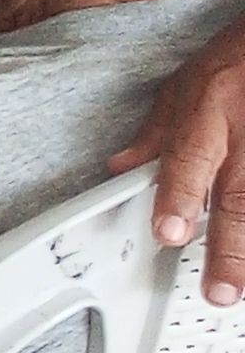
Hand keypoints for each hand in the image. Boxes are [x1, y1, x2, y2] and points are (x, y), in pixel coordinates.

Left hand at [118, 15, 244, 304]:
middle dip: (230, 249)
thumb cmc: (235, 60)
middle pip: (240, 196)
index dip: (180, 197)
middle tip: (221, 291)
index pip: (190, 158)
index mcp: (210, 110)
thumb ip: (155, 134)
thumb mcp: (184, 85)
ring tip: (244, 289)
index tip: (171, 233)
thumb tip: (119, 171)